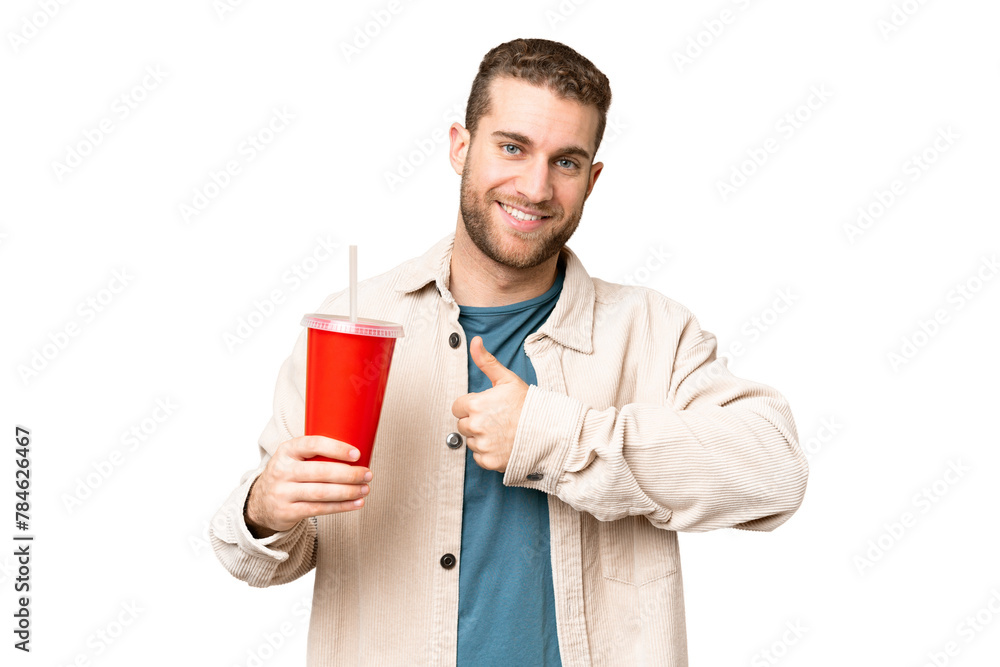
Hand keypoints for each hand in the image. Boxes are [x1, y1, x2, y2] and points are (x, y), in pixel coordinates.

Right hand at [244, 436, 371, 537]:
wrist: (260, 502)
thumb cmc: (288, 475)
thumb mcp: (293, 458)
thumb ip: (316, 453)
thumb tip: (358, 452)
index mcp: (287, 450)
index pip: (312, 444)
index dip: (336, 448)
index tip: (357, 453)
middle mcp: (282, 470)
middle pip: (321, 471)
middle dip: (349, 474)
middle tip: (367, 474)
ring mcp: (283, 493)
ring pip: (322, 493)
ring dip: (348, 491)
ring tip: (365, 489)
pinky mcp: (287, 512)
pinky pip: (319, 509)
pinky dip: (341, 507)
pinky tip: (356, 503)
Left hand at [451, 336, 528, 472]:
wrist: (548, 430)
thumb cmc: (528, 404)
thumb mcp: (506, 379)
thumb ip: (486, 361)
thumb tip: (475, 341)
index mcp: (476, 405)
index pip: (457, 408)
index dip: (470, 406)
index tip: (485, 407)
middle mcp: (476, 426)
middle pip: (462, 425)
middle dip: (474, 422)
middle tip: (495, 419)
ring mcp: (483, 445)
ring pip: (471, 441)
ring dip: (481, 438)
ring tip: (501, 431)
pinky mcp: (489, 461)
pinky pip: (479, 457)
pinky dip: (488, 453)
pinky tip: (502, 444)